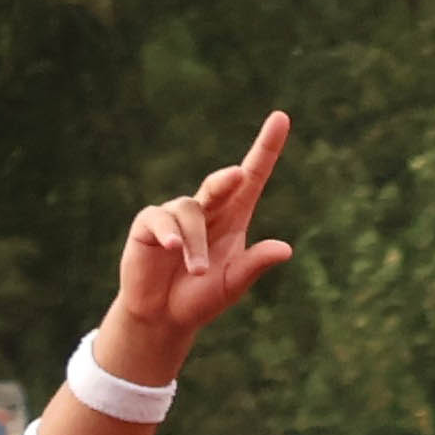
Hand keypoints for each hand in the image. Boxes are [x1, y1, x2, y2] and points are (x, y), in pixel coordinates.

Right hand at [97, 114, 295, 387]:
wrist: (163, 317)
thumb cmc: (201, 298)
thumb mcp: (233, 283)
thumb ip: (255, 265)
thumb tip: (286, 249)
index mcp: (234, 217)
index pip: (253, 176)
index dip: (266, 147)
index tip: (281, 117)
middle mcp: (206, 209)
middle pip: (221, 183)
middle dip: (228, 178)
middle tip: (238, 176)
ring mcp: (175, 215)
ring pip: (190, 212)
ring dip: (197, 245)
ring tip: (199, 272)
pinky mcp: (148, 224)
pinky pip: (161, 220)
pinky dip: (170, 234)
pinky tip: (173, 249)